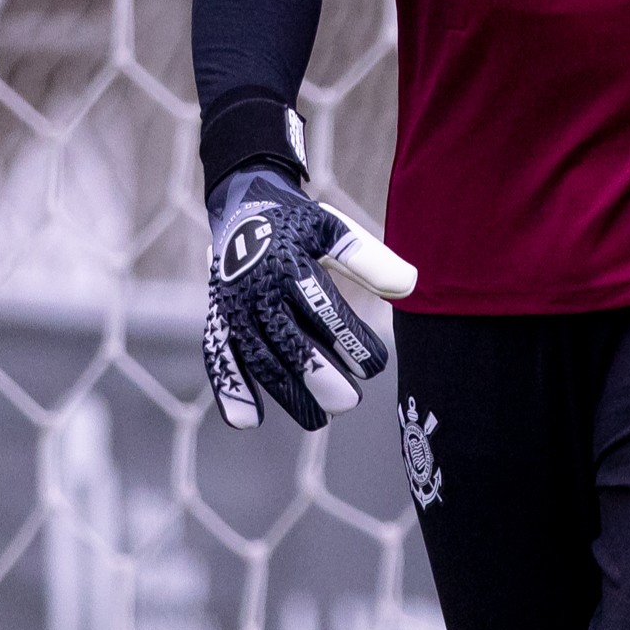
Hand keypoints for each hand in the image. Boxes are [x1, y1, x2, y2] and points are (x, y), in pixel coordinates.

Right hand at [202, 167, 416, 430]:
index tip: (377, 366)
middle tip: (349, 403)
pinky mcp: (218, 319)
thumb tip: (410, 285)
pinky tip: (249, 421)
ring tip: (316, 420)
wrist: (243, 209)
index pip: (322, 308)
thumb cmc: (301, 227)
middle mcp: (257, 288)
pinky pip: (219, 356)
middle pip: (287, 340)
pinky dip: (230, 389)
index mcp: (290, 263)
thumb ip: (370, 259)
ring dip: (284, 392)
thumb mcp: (336, 230)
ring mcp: (234, 306)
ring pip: (257, 357)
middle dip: (318, 376)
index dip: (350, 340)